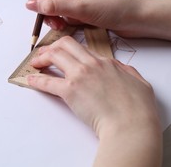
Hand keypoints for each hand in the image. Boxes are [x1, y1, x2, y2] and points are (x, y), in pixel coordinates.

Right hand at [26, 0, 145, 36]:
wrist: (136, 19)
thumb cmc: (115, 7)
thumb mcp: (81, 8)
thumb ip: (54, 6)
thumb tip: (30, 4)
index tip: (37, 2)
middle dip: (44, 6)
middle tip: (50, 19)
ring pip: (51, 3)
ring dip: (51, 15)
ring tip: (61, 25)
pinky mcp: (78, 8)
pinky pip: (61, 13)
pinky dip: (61, 20)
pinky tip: (68, 26)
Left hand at [27, 37, 161, 165]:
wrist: (131, 124)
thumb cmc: (138, 108)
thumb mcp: (139, 82)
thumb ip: (127, 72)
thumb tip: (119, 69)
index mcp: (106, 62)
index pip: (83, 48)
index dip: (70, 49)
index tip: (64, 52)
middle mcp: (91, 64)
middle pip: (66, 45)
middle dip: (53, 46)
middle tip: (45, 53)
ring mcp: (80, 75)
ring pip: (55, 56)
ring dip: (42, 58)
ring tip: (35, 63)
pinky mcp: (70, 91)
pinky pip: (48, 81)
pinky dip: (37, 80)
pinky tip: (31, 80)